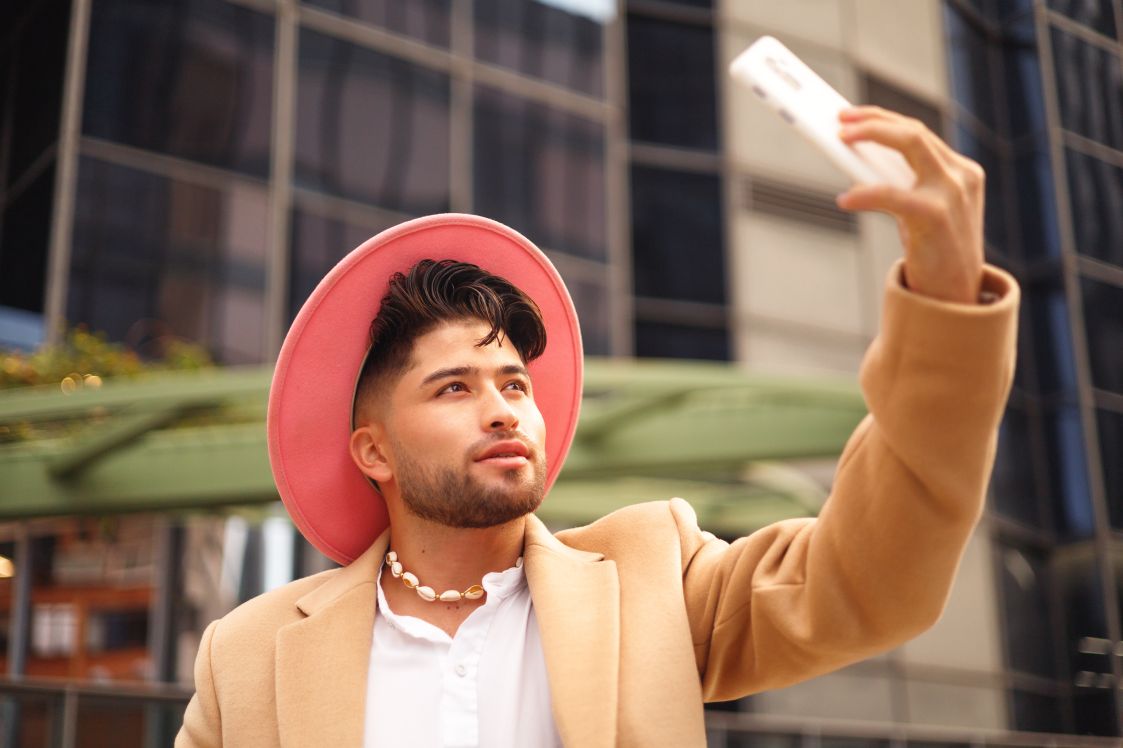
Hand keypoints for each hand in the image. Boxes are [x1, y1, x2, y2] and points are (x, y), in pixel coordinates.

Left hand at [835, 106, 984, 304]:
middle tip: (840, 120)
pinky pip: (892, 194)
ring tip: (840, 139)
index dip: (883, 120)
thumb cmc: (932, 253)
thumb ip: (901, 186)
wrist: (954, 296)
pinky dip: (864, 193)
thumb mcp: (920, 212)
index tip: (854, 115)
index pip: (919, 134)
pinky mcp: (937, 215)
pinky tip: (844, 199)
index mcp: (961, 171)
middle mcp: (961, 176)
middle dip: (874, 120)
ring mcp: (952, 193)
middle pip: (914, 131)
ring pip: (910, 145)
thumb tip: (858, 167)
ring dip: (871, 135)